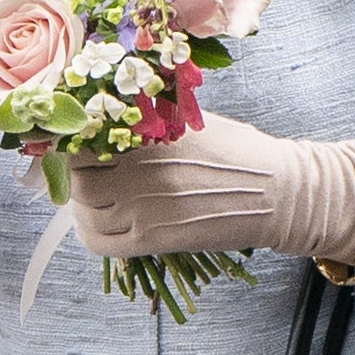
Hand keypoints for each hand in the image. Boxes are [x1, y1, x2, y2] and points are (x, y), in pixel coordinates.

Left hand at [69, 111, 354, 266]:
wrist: (277, 193)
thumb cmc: (240, 150)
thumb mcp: (191, 120)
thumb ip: (151, 117)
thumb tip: (111, 112)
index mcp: (148, 135)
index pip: (85, 137)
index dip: (77, 138)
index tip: (81, 137)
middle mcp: (138, 172)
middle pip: (79, 175)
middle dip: (79, 170)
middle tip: (90, 166)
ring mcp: (143, 209)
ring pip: (84, 210)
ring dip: (82, 202)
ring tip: (95, 193)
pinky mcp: (152, 240)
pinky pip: (99, 242)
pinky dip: (90, 231)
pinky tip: (99, 220)